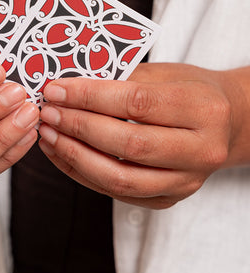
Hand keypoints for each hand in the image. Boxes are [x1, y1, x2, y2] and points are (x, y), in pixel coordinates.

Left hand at [38, 63, 249, 208]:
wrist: (225, 124)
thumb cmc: (191, 91)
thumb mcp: (165, 73)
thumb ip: (121, 80)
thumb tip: (68, 86)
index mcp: (203, 110)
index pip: (136, 103)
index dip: (89, 97)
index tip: (56, 90)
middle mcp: (200, 151)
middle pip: (127, 144)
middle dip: (78, 127)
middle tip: (48, 112)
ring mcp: (185, 182)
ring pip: (120, 178)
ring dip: (75, 156)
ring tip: (48, 135)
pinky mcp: (168, 199)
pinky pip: (117, 193)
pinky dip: (83, 174)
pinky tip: (62, 153)